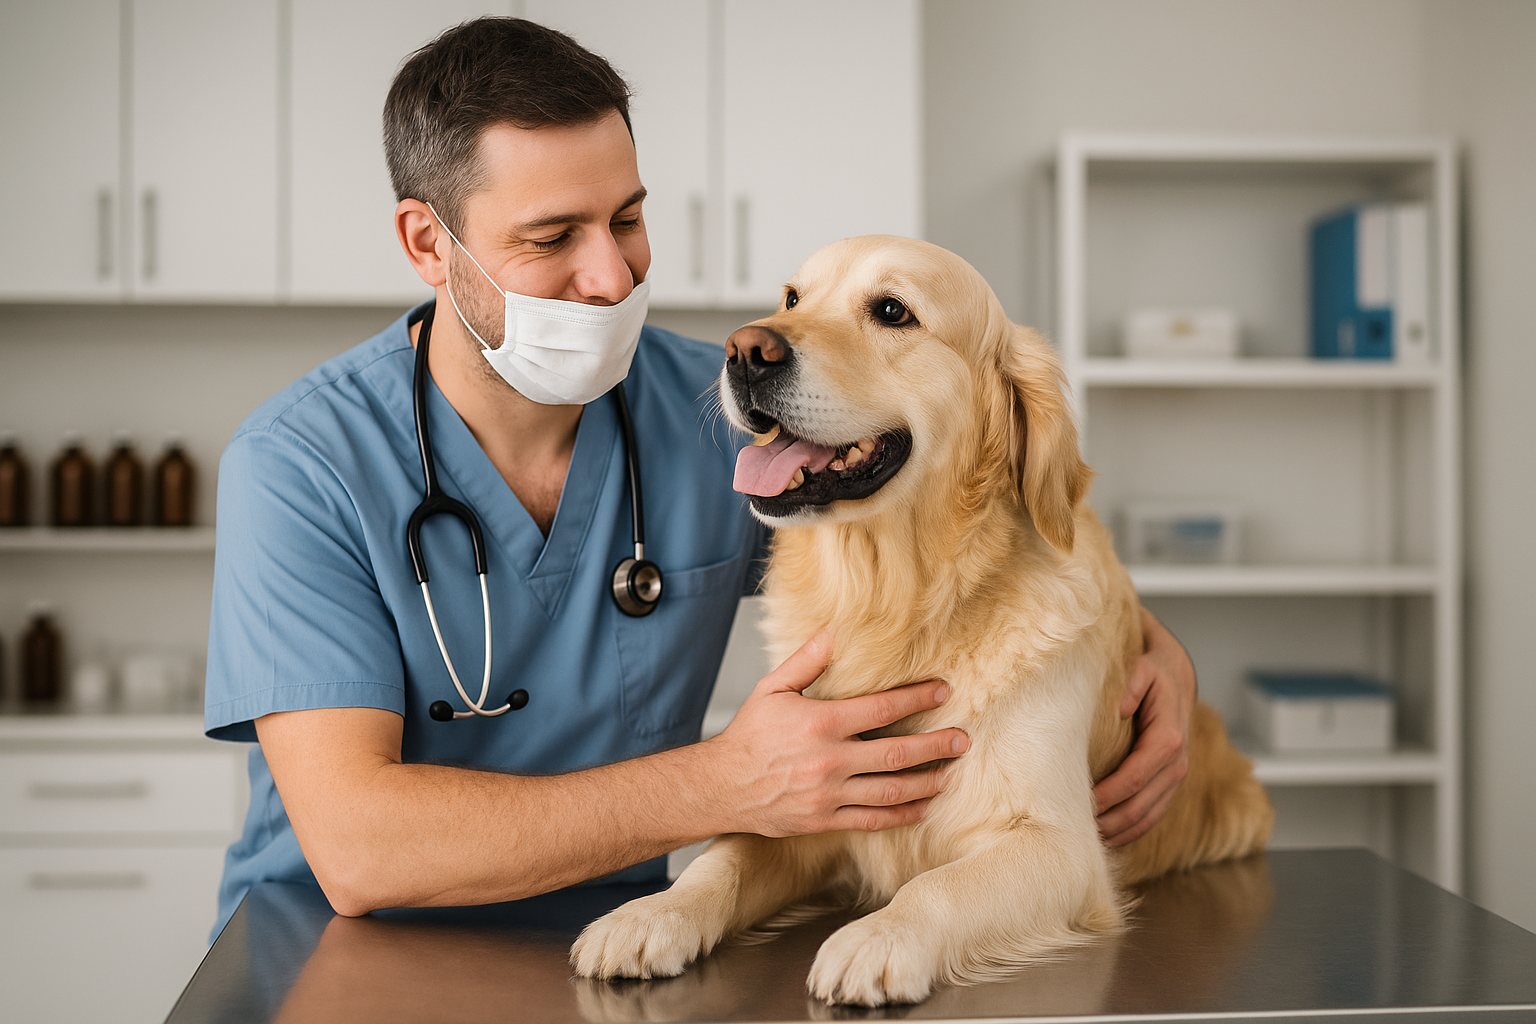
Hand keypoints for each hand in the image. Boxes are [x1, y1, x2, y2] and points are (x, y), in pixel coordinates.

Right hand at [710, 630, 969, 836]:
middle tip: (963, 740)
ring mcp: (830, 794)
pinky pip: (873, 820)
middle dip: (936, 747)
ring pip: (892, 791)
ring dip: (927, 782)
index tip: (943, 691)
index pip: (881, 709)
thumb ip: (807, 661)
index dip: (916, 698)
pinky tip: (923, 807)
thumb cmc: (749, 735)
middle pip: (897, 754)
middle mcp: (830, 761)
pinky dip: (903, 815)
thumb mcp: (773, 689)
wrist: (721, 786)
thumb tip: (835, 631)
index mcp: (821, 723)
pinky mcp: (826, 819)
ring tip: (951, 773)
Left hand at [1093, 607, 1195, 845]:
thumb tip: (1120, 705)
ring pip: (1149, 816)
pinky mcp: (1170, 784)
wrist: (1178, 676)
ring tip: (1087, 842)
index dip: (1110, 794)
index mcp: (1169, 738)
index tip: (1082, 804)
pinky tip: (1109, 839)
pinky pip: (1154, 815)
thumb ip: (1133, 683)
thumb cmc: (1154, 672)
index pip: (1137, 776)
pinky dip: (1132, 831)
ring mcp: (1176, 777)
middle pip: (1142, 804)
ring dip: (1120, 832)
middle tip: (1076, 831)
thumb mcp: (1143, 667)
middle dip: (1111, 821)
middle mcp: (1177, 763)